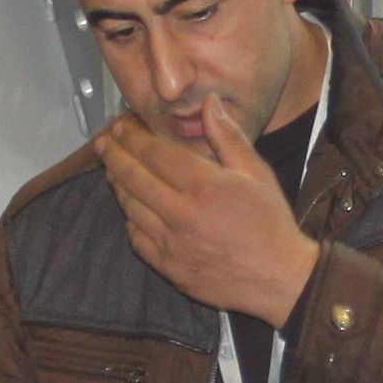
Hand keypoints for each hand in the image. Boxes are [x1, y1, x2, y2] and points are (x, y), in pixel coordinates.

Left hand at [99, 104, 317, 326]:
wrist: (279, 279)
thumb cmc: (270, 222)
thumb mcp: (256, 173)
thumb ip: (227, 137)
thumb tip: (209, 103)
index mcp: (204, 186)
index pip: (154, 153)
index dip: (132, 137)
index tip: (120, 126)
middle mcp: (182, 214)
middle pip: (133, 178)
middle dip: (113, 156)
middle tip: (103, 142)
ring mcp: (172, 244)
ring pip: (130, 208)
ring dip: (117, 185)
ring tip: (112, 170)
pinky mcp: (169, 268)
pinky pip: (137, 239)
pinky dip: (130, 219)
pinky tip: (131, 208)